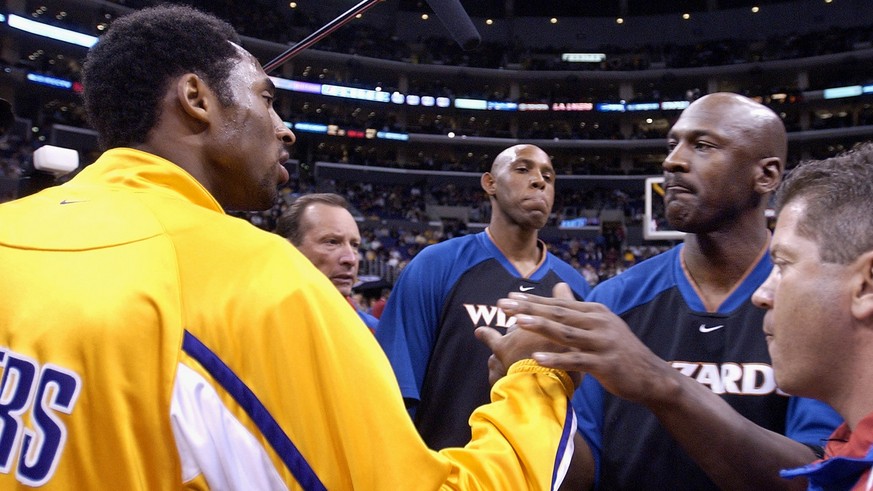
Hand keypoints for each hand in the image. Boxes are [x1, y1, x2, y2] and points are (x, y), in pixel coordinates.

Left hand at [495, 283, 671, 404]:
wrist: (652, 377)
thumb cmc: (620, 352)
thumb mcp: (601, 326)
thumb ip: (578, 311)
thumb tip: (559, 289)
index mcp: (595, 312)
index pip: (558, 303)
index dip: (532, 300)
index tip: (508, 296)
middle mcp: (598, 322)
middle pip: (558, 313)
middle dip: (528, 308)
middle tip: (503, 304)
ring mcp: (602, 343)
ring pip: (565, 334)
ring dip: (540, 326)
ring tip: (517, 322)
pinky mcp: (605, 364)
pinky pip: (576, 361)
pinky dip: (555, 359)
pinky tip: (536, 359)